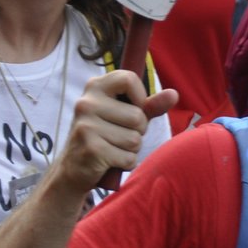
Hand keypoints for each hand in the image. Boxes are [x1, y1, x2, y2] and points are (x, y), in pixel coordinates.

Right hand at [56, 71, 177, 191]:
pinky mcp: (91, 150)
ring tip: (113, 148)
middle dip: (137, 131)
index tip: (134, 109)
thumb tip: (174, 94)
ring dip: (131, 149)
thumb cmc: (105, 135)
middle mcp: (86, 103)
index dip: (140, 97)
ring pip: (135, 139)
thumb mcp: (126, 115)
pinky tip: (110, 161)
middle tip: (118, 135)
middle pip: (138, 116)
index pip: (129, 79)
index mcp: (95, 87)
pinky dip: (125, 163)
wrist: (74, 169)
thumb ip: (150, 105)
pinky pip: (128, 158)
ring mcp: (86, 126)